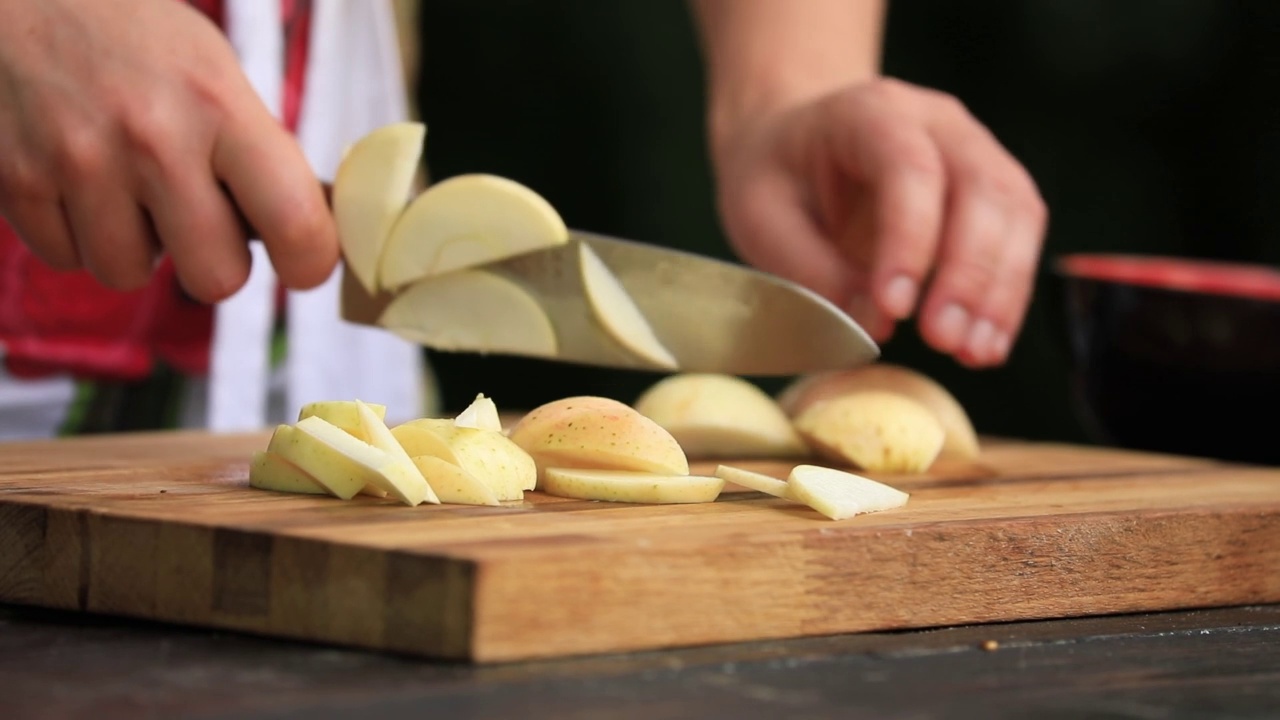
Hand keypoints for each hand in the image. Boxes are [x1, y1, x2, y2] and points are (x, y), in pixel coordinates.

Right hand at [0, 0, 336, 302]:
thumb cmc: (138, 43)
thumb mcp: (216, 76)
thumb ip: (259, 156)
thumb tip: (307, 239)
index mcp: (220, 106)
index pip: (295, 222)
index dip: (308, 261)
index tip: (301, 263)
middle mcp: (153, 138)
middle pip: (215, 278)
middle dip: (212, 260)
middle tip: (199, 220)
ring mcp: (79, 161)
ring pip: (130, 275)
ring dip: (134, 246)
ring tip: (126, 186)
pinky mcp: (16, 180)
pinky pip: (67, 258)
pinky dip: (75, 233)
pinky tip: (77, 179)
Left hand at [712, 77, 1046, 367]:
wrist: (797, 145)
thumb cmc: (777, 177)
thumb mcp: (762, 218)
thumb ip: (813, 269)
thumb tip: (875, 324)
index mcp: (870, 112)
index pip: (908, 168)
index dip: (910, 240)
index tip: (895, 307)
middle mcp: (937, 121)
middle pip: (979, 187)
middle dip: (967, 273)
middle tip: (942, 340)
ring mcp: (975, 149)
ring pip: (1014, 212)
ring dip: (999, 290)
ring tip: (973, 353)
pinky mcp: (993, 189)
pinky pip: (1019, 237)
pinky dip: (1008, 294)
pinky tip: (987, 342)